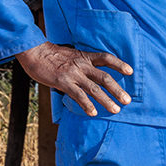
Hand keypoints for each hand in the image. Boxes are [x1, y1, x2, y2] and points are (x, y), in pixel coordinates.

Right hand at [17, 41, 132, 115]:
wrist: (34, 52)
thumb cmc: (52, 56)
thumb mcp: (71, 55)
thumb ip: (82, 64)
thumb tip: (90, 74)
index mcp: (85, 56)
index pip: (106, 58)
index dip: (119, 64)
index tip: (131, 71)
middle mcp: (82, 65)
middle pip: (104, 77)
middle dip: (117, 89)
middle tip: (127, 100)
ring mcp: (73, 74)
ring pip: (94, 88)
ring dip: (106, 100)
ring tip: (116, 110)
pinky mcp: (63, 82)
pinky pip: (78, 95)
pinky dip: (87, 105)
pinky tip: (93, 113)